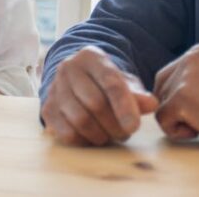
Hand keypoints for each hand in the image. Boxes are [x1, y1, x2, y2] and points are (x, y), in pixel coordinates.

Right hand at [40, 46, 158, 145]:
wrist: (76, 80)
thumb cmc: (105, 83)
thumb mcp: (124, 82)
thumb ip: (138, 94)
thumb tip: (151, 104)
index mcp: (91, 57)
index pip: (110, 82)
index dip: (124, 106)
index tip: (135, 126)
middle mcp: (68, 68)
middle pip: (95, 103)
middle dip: (115, 124)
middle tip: (126, 133)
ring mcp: (55, 88)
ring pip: (80, 119)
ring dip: (101, 135)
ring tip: (112, 135)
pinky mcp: (47, 108)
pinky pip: (67, 132)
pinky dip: (84, 140)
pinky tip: (94, 137)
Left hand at [153, 43, 198, 139]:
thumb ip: (190, 78)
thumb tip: (158, 94)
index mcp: (197, 51)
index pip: (167, 74)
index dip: (174, 96)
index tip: (193, 108)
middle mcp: (188, 59)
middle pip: (161, 88)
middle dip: (173, 107)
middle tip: (196, 117)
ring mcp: (183, 78)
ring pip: (161, 104)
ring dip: (177, 119)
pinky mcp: (180, 98)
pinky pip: (163, 119)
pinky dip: (175, 130)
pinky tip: (196, 130)